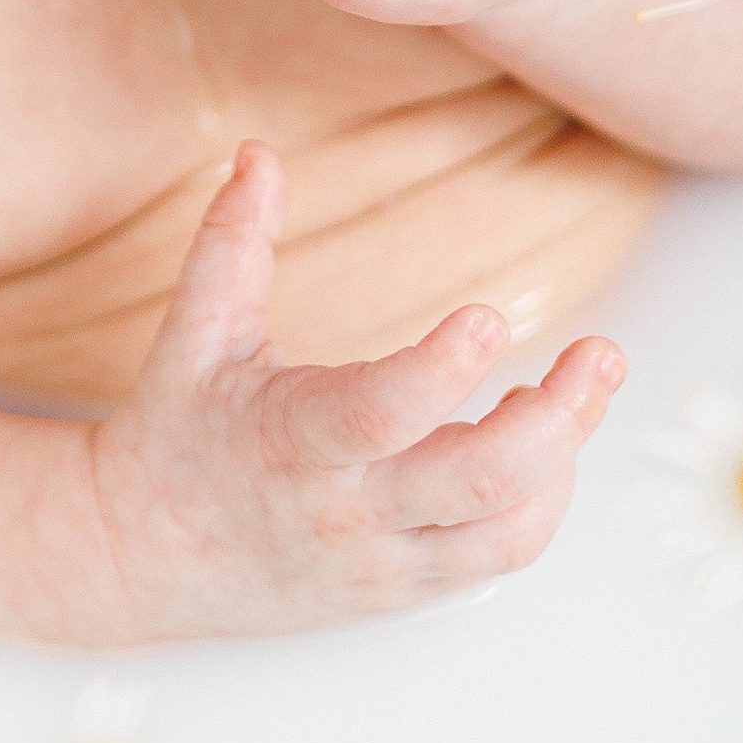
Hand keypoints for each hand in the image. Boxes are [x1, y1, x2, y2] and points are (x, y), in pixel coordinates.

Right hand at [87, 144, 621, 637]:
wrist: (141, 562)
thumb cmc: (174, 434)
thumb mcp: (193, 333)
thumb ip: (232, 242)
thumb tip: (258, 152)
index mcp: (288, 438)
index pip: (376, 411)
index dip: (441, 370)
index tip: (489, 317)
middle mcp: (344, 509)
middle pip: (475, 482)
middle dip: (557, 422)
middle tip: (602, 354)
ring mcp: (380, 558)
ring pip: (503, 532)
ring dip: (562, 461)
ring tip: (580, 390)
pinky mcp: (403, 590)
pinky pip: (495, 558)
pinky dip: (540, 504)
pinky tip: (546, 447)